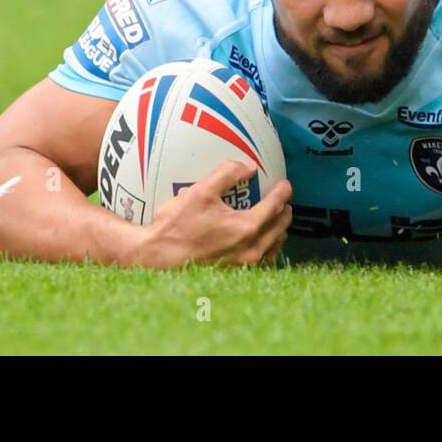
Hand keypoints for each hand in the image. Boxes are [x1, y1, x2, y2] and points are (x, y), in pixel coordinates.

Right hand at [140, 161, 291, 268]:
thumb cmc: (176, 225)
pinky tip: (260, 241)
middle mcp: (251, 249)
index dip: (283, 191)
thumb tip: (248, 167)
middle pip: (280, 227)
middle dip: (284, 210)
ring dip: (278, 230)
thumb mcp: (200, 191)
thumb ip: (227, 174)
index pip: (275, 205)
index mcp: (246, 228)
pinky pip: (262, 260)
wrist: (156, 257)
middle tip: (282, 200)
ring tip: (275, 219)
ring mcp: (244, 265)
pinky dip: (267, 248)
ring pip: (274, 246)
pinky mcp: (236, 274)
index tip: (284, 183)